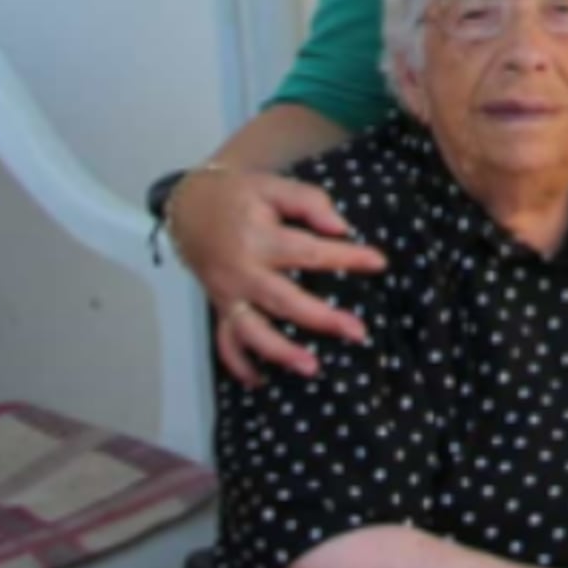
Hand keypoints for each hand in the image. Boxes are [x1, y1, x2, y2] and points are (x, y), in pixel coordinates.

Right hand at [167, 167, 387, 384]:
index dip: (346, 258)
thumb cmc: (238, 195)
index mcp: (258, 240)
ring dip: (280, 352)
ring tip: (311, 368)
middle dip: (321, 319)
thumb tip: (341, 228)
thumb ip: (308, 202)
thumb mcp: (273, 186)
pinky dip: (239, 364)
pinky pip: (225, 341)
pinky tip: (259, 381)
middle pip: (284, 301)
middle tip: (358, 332)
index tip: (378, 263)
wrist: (189, 206)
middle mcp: (242, 273)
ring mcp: (228, 295)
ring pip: (252, 331)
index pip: (309, 252)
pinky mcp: (220, 307)